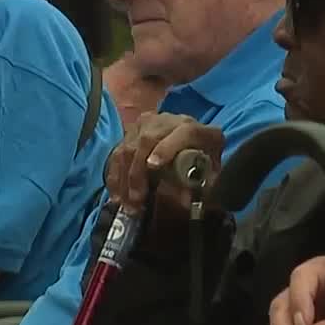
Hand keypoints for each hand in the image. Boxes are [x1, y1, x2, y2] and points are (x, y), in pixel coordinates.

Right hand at [105, 112, 224, 215]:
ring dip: (124, 178)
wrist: (194, 143)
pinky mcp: (132, 131)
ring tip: (127, 203)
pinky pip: (118, 152)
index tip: (153, 166)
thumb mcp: (209, 174)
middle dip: (138, 172)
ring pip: (129, 147)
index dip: (166, 148)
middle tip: (137, 199)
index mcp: (196, 129)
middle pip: (148, 140)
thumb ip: (201, 186)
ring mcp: (148, 124)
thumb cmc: (202, 161)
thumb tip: (184, 202)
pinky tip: (116, 196)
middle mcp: (170, 121)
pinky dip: (115, 175)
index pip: (184, 132)